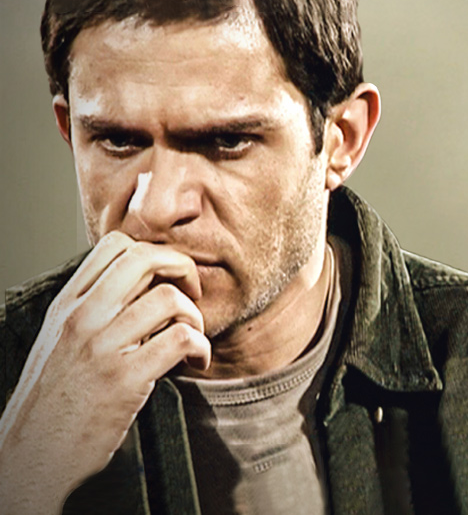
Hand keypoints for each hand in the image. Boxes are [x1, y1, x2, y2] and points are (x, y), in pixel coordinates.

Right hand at [0, 231, 210, 513]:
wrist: (32, 455)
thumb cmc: (54, 403)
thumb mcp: (61, 343)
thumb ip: (93, 313)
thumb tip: (141, 291)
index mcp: (66, 307)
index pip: (115, 246)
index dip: (154, 254)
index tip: (167, 280)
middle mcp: (82, 319)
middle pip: (146, 259)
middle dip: (183, 269)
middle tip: (192, 296)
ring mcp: (102, 348)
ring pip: (170, 299)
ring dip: (196, 317)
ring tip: (191, 339)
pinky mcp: (125, 379)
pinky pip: (182, 339)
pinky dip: (201, 348)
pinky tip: (195, 362)